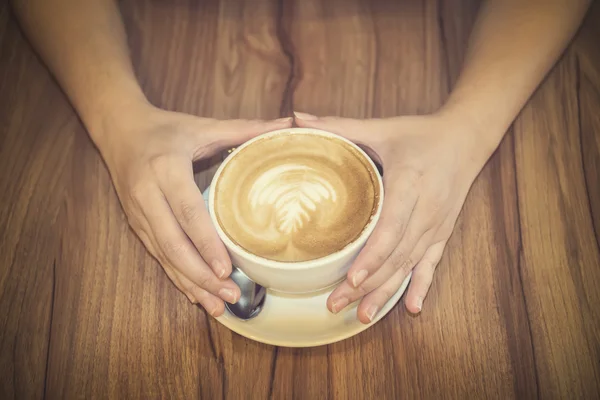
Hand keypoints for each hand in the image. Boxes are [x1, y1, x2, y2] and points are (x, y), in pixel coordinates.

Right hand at [97, 103, 291, 315]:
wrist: (118, 129)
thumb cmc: (166, 128)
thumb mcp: (203, 126)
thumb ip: (244, 129)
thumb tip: (288, 125)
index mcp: (166, 169)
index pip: (188, 212)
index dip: (206, 243)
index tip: (225, 270)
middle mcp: (148, 195)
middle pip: (173, 244)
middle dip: (201, 275)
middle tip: (229, 297)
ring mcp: (138, 213)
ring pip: (163, 256)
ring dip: (189, 283)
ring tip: (216, 306)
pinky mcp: (135, 223)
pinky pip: (156, 256)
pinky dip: (176, 277)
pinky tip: (196, 295)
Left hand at [295, 111, 487, 322]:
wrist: (466, 138)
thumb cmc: (420, 133)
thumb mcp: (382, 128)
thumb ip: (340, 127)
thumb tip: (297, 118)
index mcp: (410, 184)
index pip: (391, 228)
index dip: (372, 256)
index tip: (351, 278)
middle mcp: (426, 210)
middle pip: (396, 256)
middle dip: (367, 285)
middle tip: (336, 305)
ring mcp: (437, 225)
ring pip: (410, 265)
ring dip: (385, 292)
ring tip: (362, 316)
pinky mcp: (443, 232)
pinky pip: (432, 264)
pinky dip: (422, 286)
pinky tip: (412, 308)